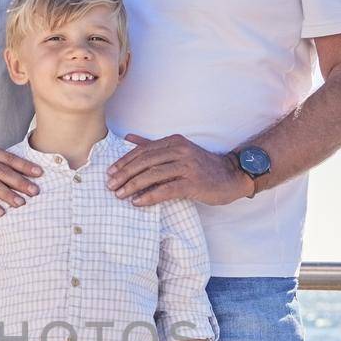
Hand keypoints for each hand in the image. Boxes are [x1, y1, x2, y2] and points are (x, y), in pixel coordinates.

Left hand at [108, 133, 251, 205]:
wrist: (231, 176)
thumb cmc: (201, 166)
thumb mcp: (178, 151)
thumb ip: (153, 145)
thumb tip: (128, 138)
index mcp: (174, 141)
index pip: (142, 151)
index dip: (124, 161)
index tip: (109, 172)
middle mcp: (180, 151)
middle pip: (145, 162)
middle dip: (124, 174)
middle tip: (110, 185)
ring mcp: (187, 167)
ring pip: (153, 175)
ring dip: (133, 185)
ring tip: (119, 195)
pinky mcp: (193, 183)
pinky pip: (166, 190)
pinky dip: (150, 196)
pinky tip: (137, 202)